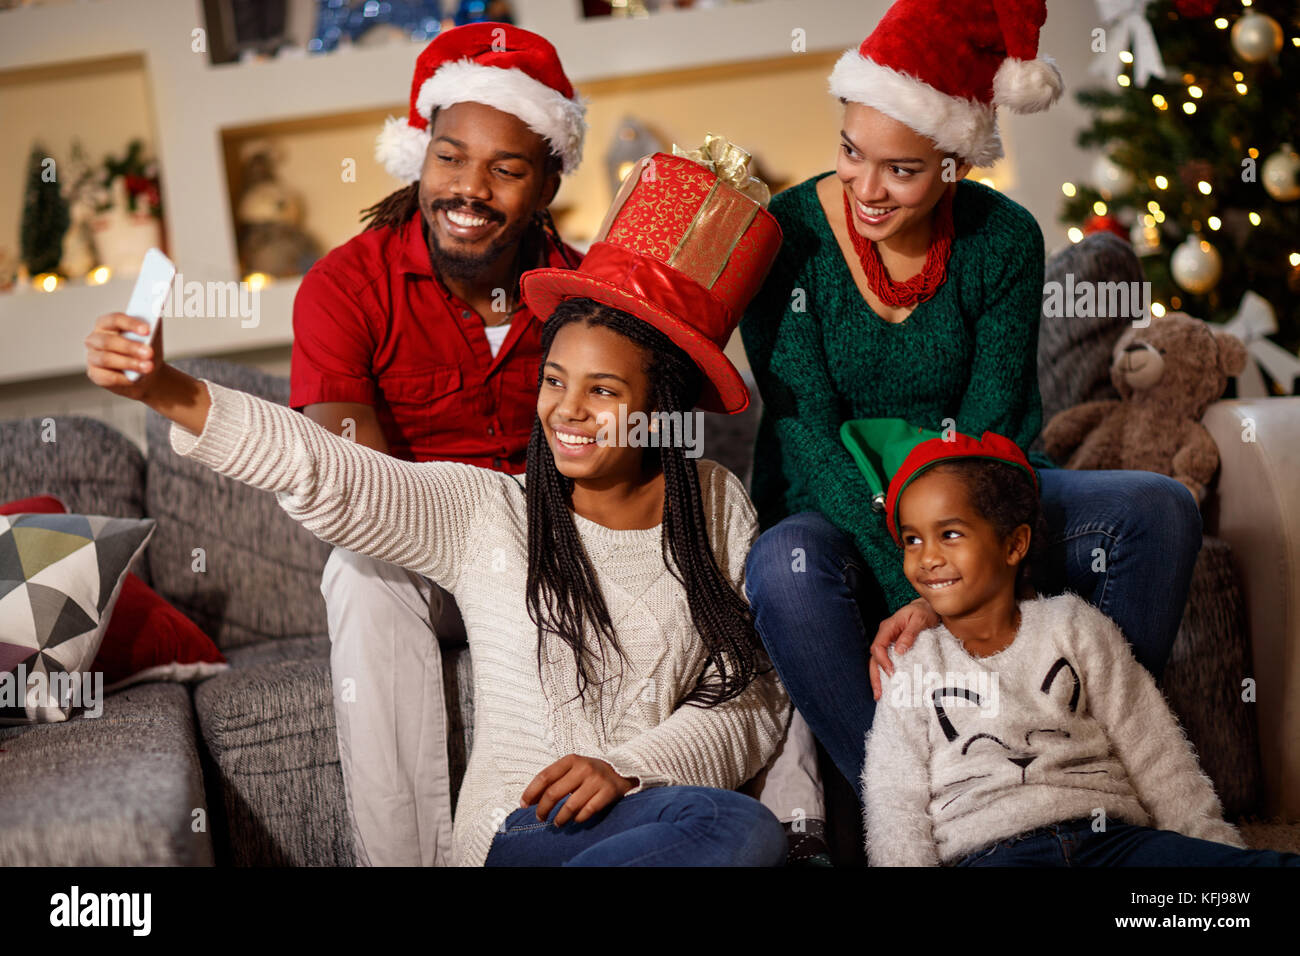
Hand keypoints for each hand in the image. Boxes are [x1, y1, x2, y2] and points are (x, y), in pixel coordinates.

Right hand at [85, 312, 164, 400]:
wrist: (147, 372)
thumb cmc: (146, 349)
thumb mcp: (153, 336)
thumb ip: (154, 322)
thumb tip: (157, 309)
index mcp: (106, 324)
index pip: (115, 319)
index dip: (130, 324)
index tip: (147, 330)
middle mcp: (95, 339)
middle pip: (109, 341)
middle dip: (130, 347)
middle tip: (149, 352)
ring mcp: (92, 357)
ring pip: (106, 359)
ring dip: (129, 363)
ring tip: (148, 367)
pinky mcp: (95, 374)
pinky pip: (106, 377)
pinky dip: (123, 379)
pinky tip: (135, 379)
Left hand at [520, 754, 637, 826]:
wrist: (622, 770)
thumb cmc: (590, 772)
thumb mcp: (573, 768)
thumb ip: (555, 779)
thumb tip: (530, 799)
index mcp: (571, 759)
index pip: (544, 776)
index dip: (531, 792)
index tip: (524, 804)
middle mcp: (583, 768)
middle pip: (554, 793)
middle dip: (543, 809)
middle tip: (540, 817)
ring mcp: (597, 780)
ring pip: (570, 806)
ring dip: (560, 818)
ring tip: (557, 823)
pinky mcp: (608, 792)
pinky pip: (587, 811)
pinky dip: (578, 818)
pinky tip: (575, 819)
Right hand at [869, 597, 939, 701]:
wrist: (928, 608)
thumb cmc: (924, 612)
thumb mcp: (919, 620)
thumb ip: (909, 634)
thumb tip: (899, 651)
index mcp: (888, 627)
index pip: (878, 646)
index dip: (882, 661)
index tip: (891, 673)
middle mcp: (885, 635)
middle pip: (874, 657)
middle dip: (875, 676)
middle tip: (878, 693)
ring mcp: (888, 641)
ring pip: (877, 661)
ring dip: (877, 677)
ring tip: (879, 695)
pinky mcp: (894, 647)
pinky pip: (886, 661)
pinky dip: (884, 673)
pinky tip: (887, 686)